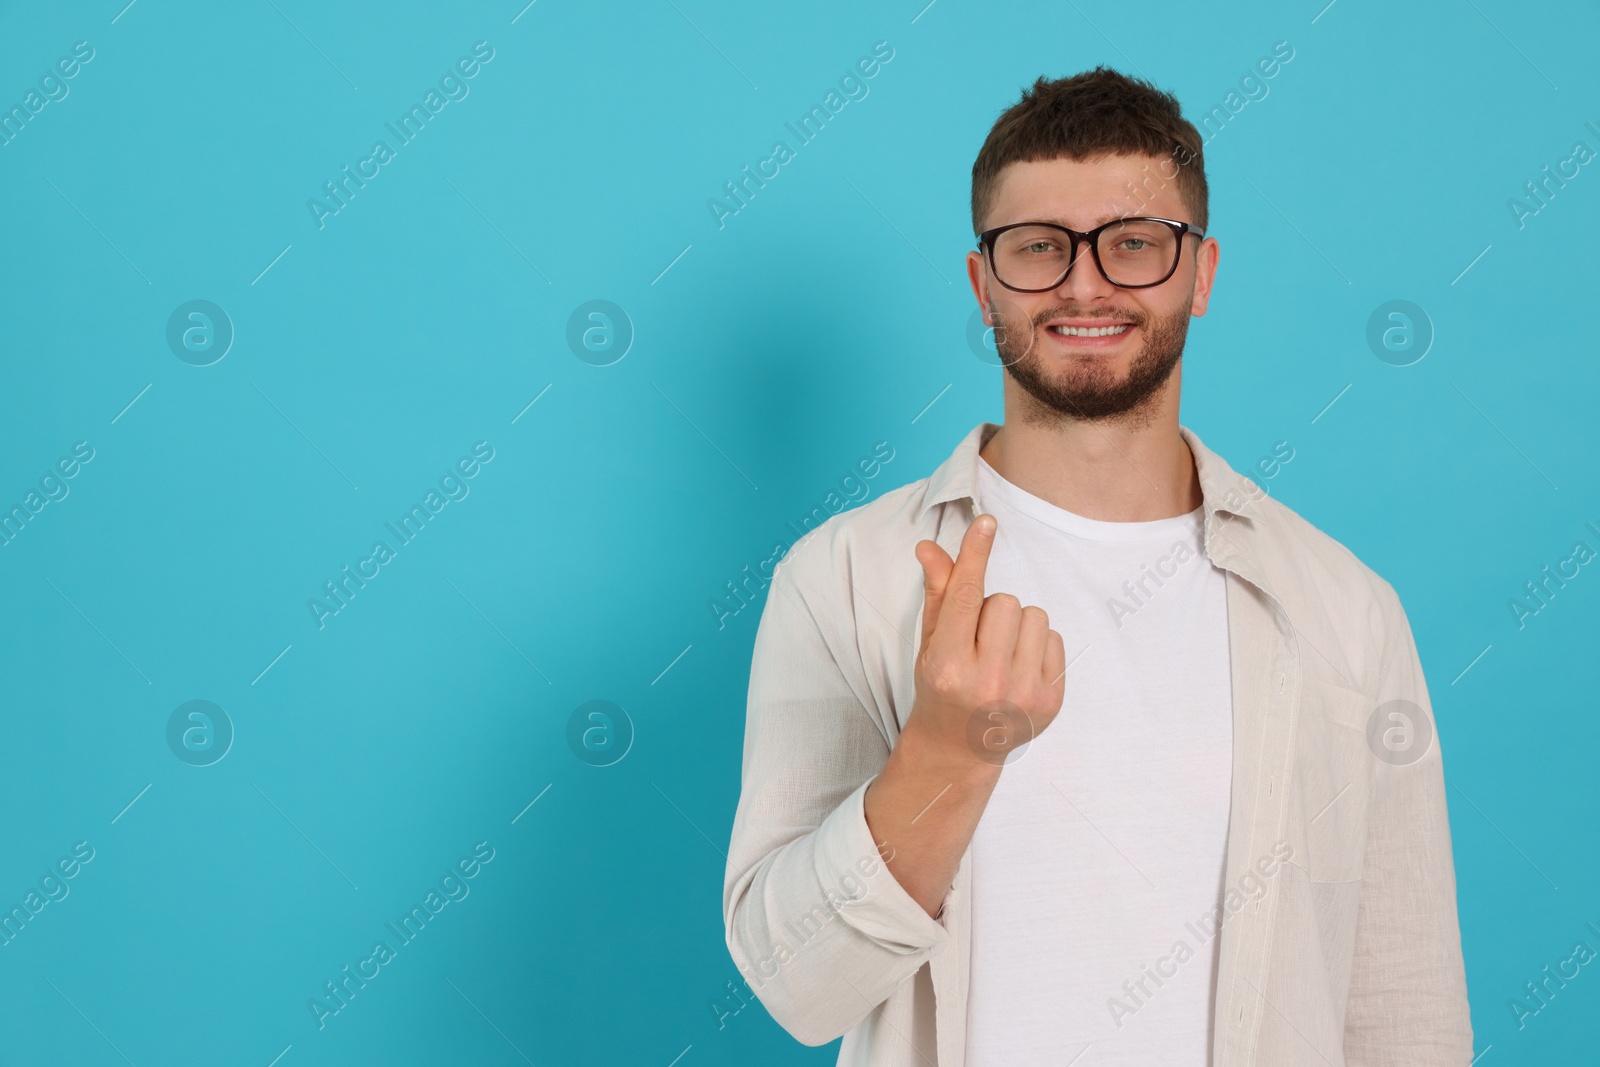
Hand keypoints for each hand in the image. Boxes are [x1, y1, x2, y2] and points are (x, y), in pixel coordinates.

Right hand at [906, 513, 1066, 767]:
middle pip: (1005, 601)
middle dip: (992, 611)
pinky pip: (1055, 639)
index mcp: (947, 665)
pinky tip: (1019, 668)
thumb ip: (937, 594)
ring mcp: (1022, 695)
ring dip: (1018, 626)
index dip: (975, 555)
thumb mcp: (930, 643)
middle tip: (979, 640)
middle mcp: (985, 682)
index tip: (987, 522)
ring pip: (1034, 616)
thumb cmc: (941, 686)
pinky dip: (1038, 646)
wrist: (960, 748)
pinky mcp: (1050, 701)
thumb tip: (930, 547)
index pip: (964, 597)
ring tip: (1001, 653)